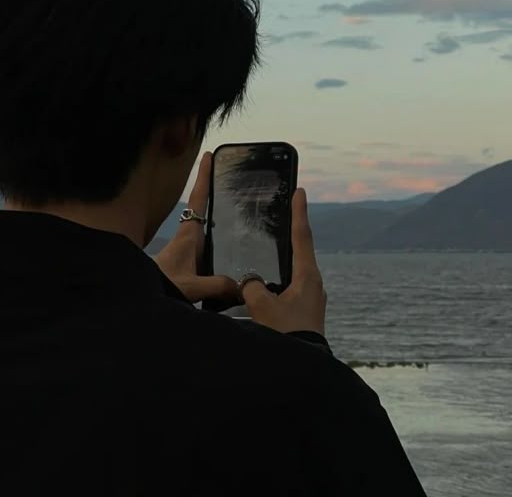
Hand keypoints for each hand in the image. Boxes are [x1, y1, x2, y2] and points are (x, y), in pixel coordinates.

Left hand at [154, 152, 239, 303]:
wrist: (138, 297)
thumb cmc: (160, 286)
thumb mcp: (191, 287)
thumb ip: (217, 285)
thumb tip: (242, 285)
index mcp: (188, 234)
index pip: (197, 199)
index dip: (203, 177)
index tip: (208, 156)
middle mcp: (188, 237)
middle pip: (203, 207)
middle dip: (214, 191)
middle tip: (231, 176)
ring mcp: (187, 249)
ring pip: (206, 227)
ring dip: (218, 217)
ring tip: (240, 210)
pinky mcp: (187, 263)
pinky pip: (207, 247)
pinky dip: (220, 242)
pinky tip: (233, 253)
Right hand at [241, 188, 326, 335]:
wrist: (302, 372)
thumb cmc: (285, 336)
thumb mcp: (262, 306)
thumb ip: (251, 286)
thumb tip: (249, 281)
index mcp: (308, 277)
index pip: (302, 236)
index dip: (299, 212)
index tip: (300, 191)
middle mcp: (313, 284)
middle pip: (300, 250)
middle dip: (290, 232)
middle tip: (283, 213)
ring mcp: (311, 299)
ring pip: (293, 271)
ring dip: (282, 259)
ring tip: (267, 248)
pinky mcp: (304, 312)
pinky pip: (288, 287)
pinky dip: (277, 279)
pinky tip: (263, 285)